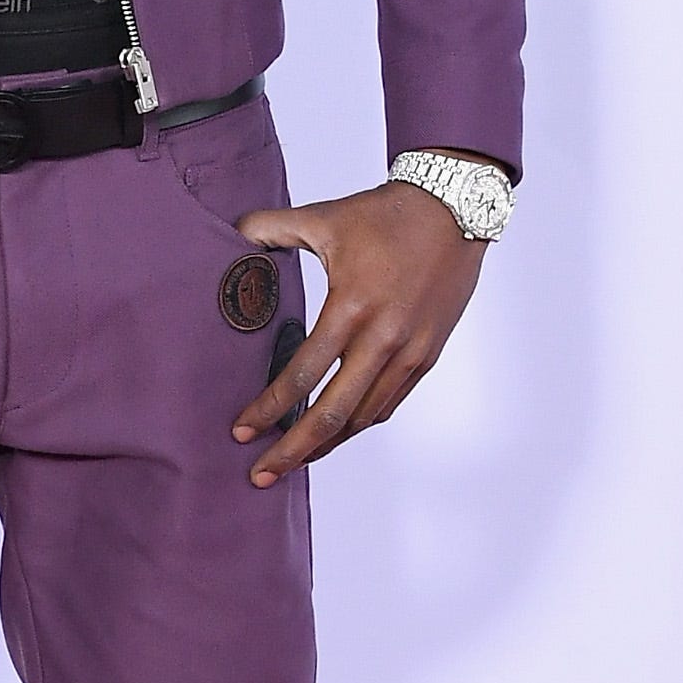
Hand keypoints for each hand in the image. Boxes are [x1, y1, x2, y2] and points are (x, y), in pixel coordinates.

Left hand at [229, 177, 486, 485]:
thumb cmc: (384, 214)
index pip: (304, 372)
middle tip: (259, 474)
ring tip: (294, 460)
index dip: (270, 407)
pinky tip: (337, 431)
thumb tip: (230, 235)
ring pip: (363, 418)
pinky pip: (389, 403)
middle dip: (292, 449)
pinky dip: (360, 424)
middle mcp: (383, 339)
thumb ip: (271, 228)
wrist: (452, 209)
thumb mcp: (323, 217)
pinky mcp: (427, 356)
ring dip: (327, 444)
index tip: (241, 430)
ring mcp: (409, 352)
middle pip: (332, 413)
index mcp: (351, 306)